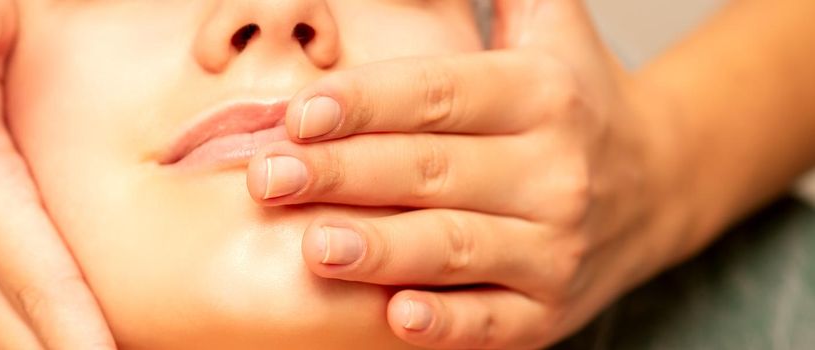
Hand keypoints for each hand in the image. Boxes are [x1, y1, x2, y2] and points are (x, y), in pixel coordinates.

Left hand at [247, 1, 684, 347]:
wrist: (660, 184)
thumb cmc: (576, 100)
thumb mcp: (551, 27)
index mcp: (541, 96)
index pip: (440, 96)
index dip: (368, 103)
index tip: (300, 113)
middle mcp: (555, 171)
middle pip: (435, 171)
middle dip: (347, 175)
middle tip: (271, 177)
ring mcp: (556, 246)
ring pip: (458, 247)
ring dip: (386, 250)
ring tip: (317, 245)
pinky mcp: (550, 309)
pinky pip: (495, 321)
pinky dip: (449, 322)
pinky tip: (398, 316)